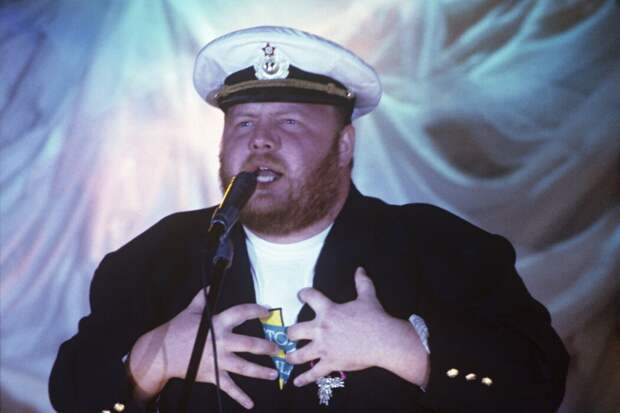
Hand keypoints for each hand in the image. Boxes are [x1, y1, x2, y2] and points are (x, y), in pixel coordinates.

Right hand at [129, 289, 278, 409]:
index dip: (255, 310)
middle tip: (279, 349)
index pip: (241, 313)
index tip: (266, 310)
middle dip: (267, 347)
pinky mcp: (213, 374)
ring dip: (261, 371)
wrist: (162, 353)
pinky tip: (250, 403)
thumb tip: (210, 285)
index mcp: (217, 323)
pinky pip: (228, 387)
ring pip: (244, 367)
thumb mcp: (190, 311)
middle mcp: (221, 342)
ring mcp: (218, 360)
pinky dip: (239, 397)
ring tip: (274, 373)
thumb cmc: (177, 329)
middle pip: (250, 344)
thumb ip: (202, 298)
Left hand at [285, 267, 428, 386]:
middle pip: (294, 330)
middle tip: (291, 334)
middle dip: (290, 332)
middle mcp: (321, 329)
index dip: (303, 294)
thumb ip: (362, 282)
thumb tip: (360, 269)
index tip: (300, 295)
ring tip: (287, 358)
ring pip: (298, 354)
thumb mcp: (368, 297)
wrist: (384, 340)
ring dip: (291, 356)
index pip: (309, 297)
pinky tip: (297, 382)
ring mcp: (324, 348)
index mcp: (328, 311)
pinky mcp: (330, 363)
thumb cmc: (375, 318)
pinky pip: (313, 373)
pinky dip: (304, 379)